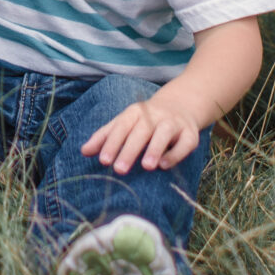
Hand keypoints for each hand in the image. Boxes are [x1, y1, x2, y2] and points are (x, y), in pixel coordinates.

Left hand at [83, 93, 205, 172]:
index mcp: (135, 113)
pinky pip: (184, 143)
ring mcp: (173, 123)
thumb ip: (105, 136)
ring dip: (155, 149)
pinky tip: (165, 166)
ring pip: (163, 134)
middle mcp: (154, 116)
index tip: (103, 160)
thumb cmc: (146, 120)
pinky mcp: (190, 133)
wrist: (181, 104)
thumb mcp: (124, 123)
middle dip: (129, 150)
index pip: (121, 127)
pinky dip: (175, 154)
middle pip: (140, 131)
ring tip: (146, 166)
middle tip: (119, 169)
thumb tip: (83, 152)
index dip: (112, 143)